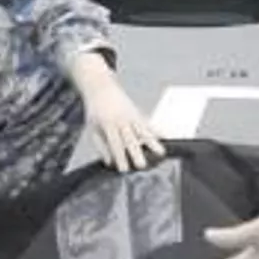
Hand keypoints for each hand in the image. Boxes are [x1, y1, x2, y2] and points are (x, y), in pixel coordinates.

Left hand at [64, 49, 166, 172]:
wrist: (102, 89)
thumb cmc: (96, 111)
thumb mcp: (92, 128)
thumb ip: (100, 145)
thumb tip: (109, 162)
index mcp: (107, 125)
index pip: (114, 144)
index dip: (120, 157)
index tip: (124, 170)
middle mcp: (122, 121)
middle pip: (130, 139)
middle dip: (137, 152)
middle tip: (143, 166)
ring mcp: (132, 116)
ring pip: (143, 131)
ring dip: (152, 143)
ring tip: (161, 153)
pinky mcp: (138, 114)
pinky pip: (149, 123)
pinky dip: (158, 131)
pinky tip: (166, 137)